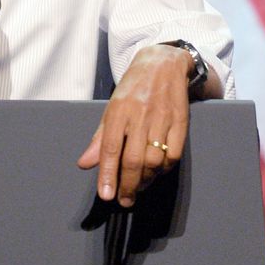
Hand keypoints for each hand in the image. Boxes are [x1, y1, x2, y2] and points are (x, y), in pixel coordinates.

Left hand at [77, 44, 191, 207]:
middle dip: (128, 186)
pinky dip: (164, 169)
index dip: (108, 175)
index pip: (111, 149)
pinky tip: (156, 172)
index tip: (106, 196)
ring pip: (154, 160)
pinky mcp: (181, 121)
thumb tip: (84, 164)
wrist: (163, 64)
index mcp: (118, 112)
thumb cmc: (132, 90)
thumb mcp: (111, 110)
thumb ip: (99, 140)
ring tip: (138, 187)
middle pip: (134, 160)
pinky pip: (173, 154)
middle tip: (124, 201)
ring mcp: (162, 118)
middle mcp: (140, 115)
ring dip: (146, 180)